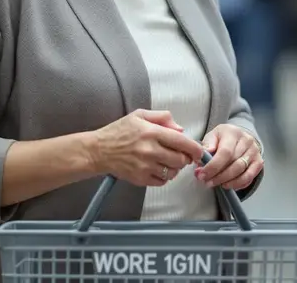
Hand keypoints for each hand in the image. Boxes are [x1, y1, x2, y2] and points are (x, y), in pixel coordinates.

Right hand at [90, 110, 204, 186]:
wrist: (98, 150)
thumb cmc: (119, 131)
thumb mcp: (140, 115)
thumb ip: (163, 117)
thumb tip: (181, 129)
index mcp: (152, 132)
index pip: (182, 142)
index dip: (195, 148)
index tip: (198, 151)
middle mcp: (150, 150)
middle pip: (181, 160)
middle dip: (184, 158)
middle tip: (180, 155)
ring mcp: (145, 166)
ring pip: (173, 172)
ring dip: (175, 168)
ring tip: (167, 161)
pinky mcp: (140, 179)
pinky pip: (162, 181)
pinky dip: (164, 177)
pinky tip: (158, 169)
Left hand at [196, 124, 262, 190]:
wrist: (238, 137)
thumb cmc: (223, 138)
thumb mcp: (212, 136)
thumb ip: (207, 145)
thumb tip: (204, 154)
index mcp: (233, 133)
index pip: (225, 152)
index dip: (213, 166)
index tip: (202, 175)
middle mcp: (247, 141)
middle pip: (234, 164)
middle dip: (219, 176)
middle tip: (207, 182)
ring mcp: (254, 152)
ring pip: (242, 172)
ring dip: (227, 181)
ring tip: (216, 184)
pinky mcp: (259, 162)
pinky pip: (249, 177)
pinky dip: (238, 184)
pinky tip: (227, 185)